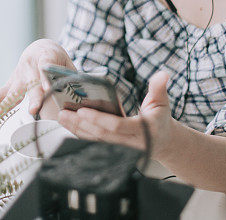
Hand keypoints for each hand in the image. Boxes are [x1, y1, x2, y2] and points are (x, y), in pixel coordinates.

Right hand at [0, 38, 75, 116]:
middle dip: (33, 96)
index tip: (47, 87)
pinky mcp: (12, 83)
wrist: (41, 48)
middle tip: (35, 109)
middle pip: (31, 83)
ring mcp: (19, 75)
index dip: (46, 77)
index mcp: (47, 56)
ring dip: (8, 104)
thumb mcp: (68, 64)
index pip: (46, 66)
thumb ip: (75, 80)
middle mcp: (30, 66)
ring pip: (14, 91)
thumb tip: (85, 99)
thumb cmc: (58, 60)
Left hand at [57, 70, 176, 160]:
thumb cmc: (160, 118)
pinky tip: (69, 125)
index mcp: (144, 130)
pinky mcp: (114, 151)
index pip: (118, 126)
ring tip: (62, 117)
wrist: (163, 142)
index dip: (99, 119)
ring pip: (96, 141)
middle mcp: (132, 143)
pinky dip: (81, 134)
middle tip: (64, 113)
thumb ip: (159, 88)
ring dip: (77, 130)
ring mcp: (122, 150)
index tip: (82, 110)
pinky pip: (95, 143)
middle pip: (102, 135)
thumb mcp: (162, 102)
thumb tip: (163, 74)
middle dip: (81, 124)